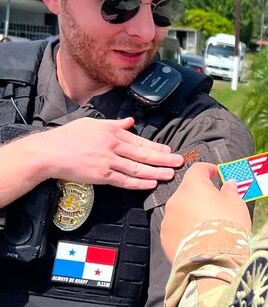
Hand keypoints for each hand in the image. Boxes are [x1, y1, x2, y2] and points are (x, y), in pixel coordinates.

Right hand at [41, 117, 182, 189]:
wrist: (48, 153)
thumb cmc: (68, 137)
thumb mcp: (92, 123)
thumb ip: (113, 124)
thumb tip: (130, 122)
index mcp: (111, 132)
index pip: (139, 141)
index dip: (156, 147)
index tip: (169, 150)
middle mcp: (112, 146)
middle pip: (143, 155)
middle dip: (163, 159)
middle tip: (178, 162)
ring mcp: (107, 162)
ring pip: (137, 169)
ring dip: (156, 172)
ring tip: (170, 174)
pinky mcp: (101, 175)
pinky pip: (124, 181)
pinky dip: (138, 183)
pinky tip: (151, 184)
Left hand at [160, 162, 251, 260]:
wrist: (213, 260)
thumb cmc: (227, 228)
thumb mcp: (236, 204)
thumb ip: (230, 190)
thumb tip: (228, 184)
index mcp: (193, 186)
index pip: (197, 169)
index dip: (207, 169)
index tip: (214, 173)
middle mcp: (176, 199)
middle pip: (187, 191)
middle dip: (199, 195)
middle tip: (215, 204)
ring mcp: (168, 219)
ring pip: (180, 210)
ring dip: (191, 213)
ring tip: (207, 225)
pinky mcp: (165, 237)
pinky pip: (176, 228)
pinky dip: (185, 229)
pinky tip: (198, 238)